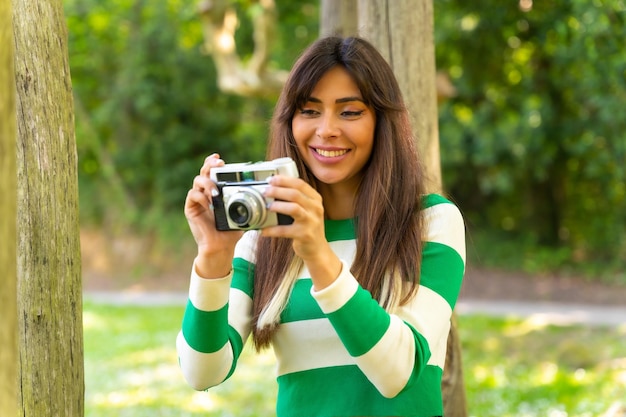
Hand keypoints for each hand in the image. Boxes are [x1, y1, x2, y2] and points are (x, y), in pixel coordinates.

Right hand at [185, 153, 242, 276]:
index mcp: (216, 191)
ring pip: (197, 181)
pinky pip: (193, 196)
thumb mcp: (243, 214)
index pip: (213, 172)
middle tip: (218, 164)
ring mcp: (197, 200)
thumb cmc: (232, 230)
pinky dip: (201, 197)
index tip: (221, 160)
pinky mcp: (191, 209)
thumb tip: (262, 195)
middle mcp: (205, 192)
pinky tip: (209, 204)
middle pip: (204, 172)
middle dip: (210, 165)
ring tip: (216, 192)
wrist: (221, 246)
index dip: (214, 163)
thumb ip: (248, 203)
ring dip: (208, 183)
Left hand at [260, 175, 341, 289]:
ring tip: (267, 207)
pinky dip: (272, 230)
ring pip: (293, 208)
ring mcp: (311, 222)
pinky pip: (285, 230)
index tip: (271, 179)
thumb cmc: (308, 226)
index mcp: (315, 199)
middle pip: (295, 194)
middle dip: (277, 191)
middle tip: (265, 192)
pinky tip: (263, 230)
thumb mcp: (308, 209)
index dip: (284, 180)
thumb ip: (297, 199)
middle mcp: (315, 209)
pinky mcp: (304, 235)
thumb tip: (274, 187)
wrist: (317, 249)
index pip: (300, 184)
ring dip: (277, 206)